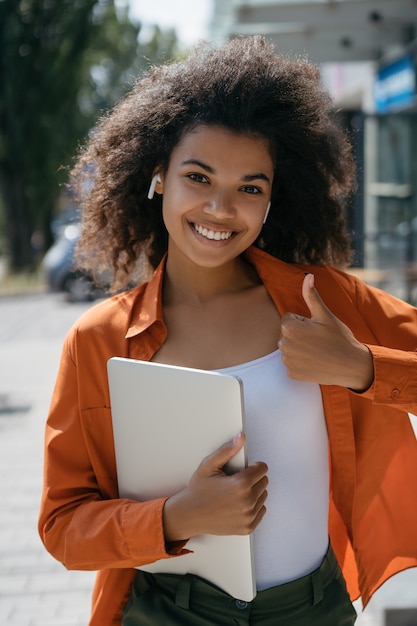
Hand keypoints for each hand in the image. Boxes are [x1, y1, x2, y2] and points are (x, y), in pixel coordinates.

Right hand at [163, 432, 267, 540]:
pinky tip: (237, 504)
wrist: (189, 515)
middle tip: (234, 482)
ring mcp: (248, 516)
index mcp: (241, 485)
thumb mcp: (209, 465)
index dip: (252, 466)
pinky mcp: (247, 527)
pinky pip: (261, 511)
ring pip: (263, 496)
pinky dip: (252, 507)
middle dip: (252, 479)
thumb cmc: (198, 490)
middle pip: (264, 482)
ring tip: (234, 493)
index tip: (241, 470)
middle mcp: (247, 502)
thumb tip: (241, 438)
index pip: (263, 468)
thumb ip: (227, 450)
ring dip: (253, 492)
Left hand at [278, 273, 373, 389]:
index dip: (304, 322)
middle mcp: (283, 345)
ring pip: (290, 348)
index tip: (316, 329)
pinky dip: (301, 363)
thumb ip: (311, 296)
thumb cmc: (339, 338)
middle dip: (300, 334)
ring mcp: (287, 361)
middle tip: (318, 340)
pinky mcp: (291, 374)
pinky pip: (292, 363)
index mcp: (289, 327)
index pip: (289, 318)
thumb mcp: (325, 315)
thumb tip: (308, 276)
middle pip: (288, 333)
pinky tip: (315, 363)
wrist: (351, 365)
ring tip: (318, 351)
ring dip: (300, 348)